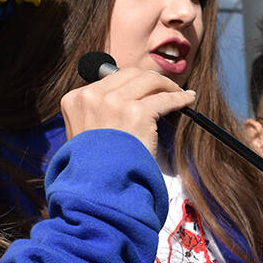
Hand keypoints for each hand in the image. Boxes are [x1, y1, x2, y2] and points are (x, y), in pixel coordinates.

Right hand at [60, 68, 195, 155]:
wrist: (98, 188)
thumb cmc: (92, 168)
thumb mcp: (81, 134)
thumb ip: (94, 113)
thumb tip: (119, 98)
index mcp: (75, 99)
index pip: (109, 79)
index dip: (131, 83)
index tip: (144, 89)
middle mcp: (93, 96)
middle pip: (130, 74)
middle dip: (150, 79)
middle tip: (163, 87)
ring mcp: (115, 102)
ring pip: (149, 81)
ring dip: (167, 85)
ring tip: (177, 92)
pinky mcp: (137, 112)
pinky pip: (165, 99)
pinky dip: (179, 97)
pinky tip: (186, 99)